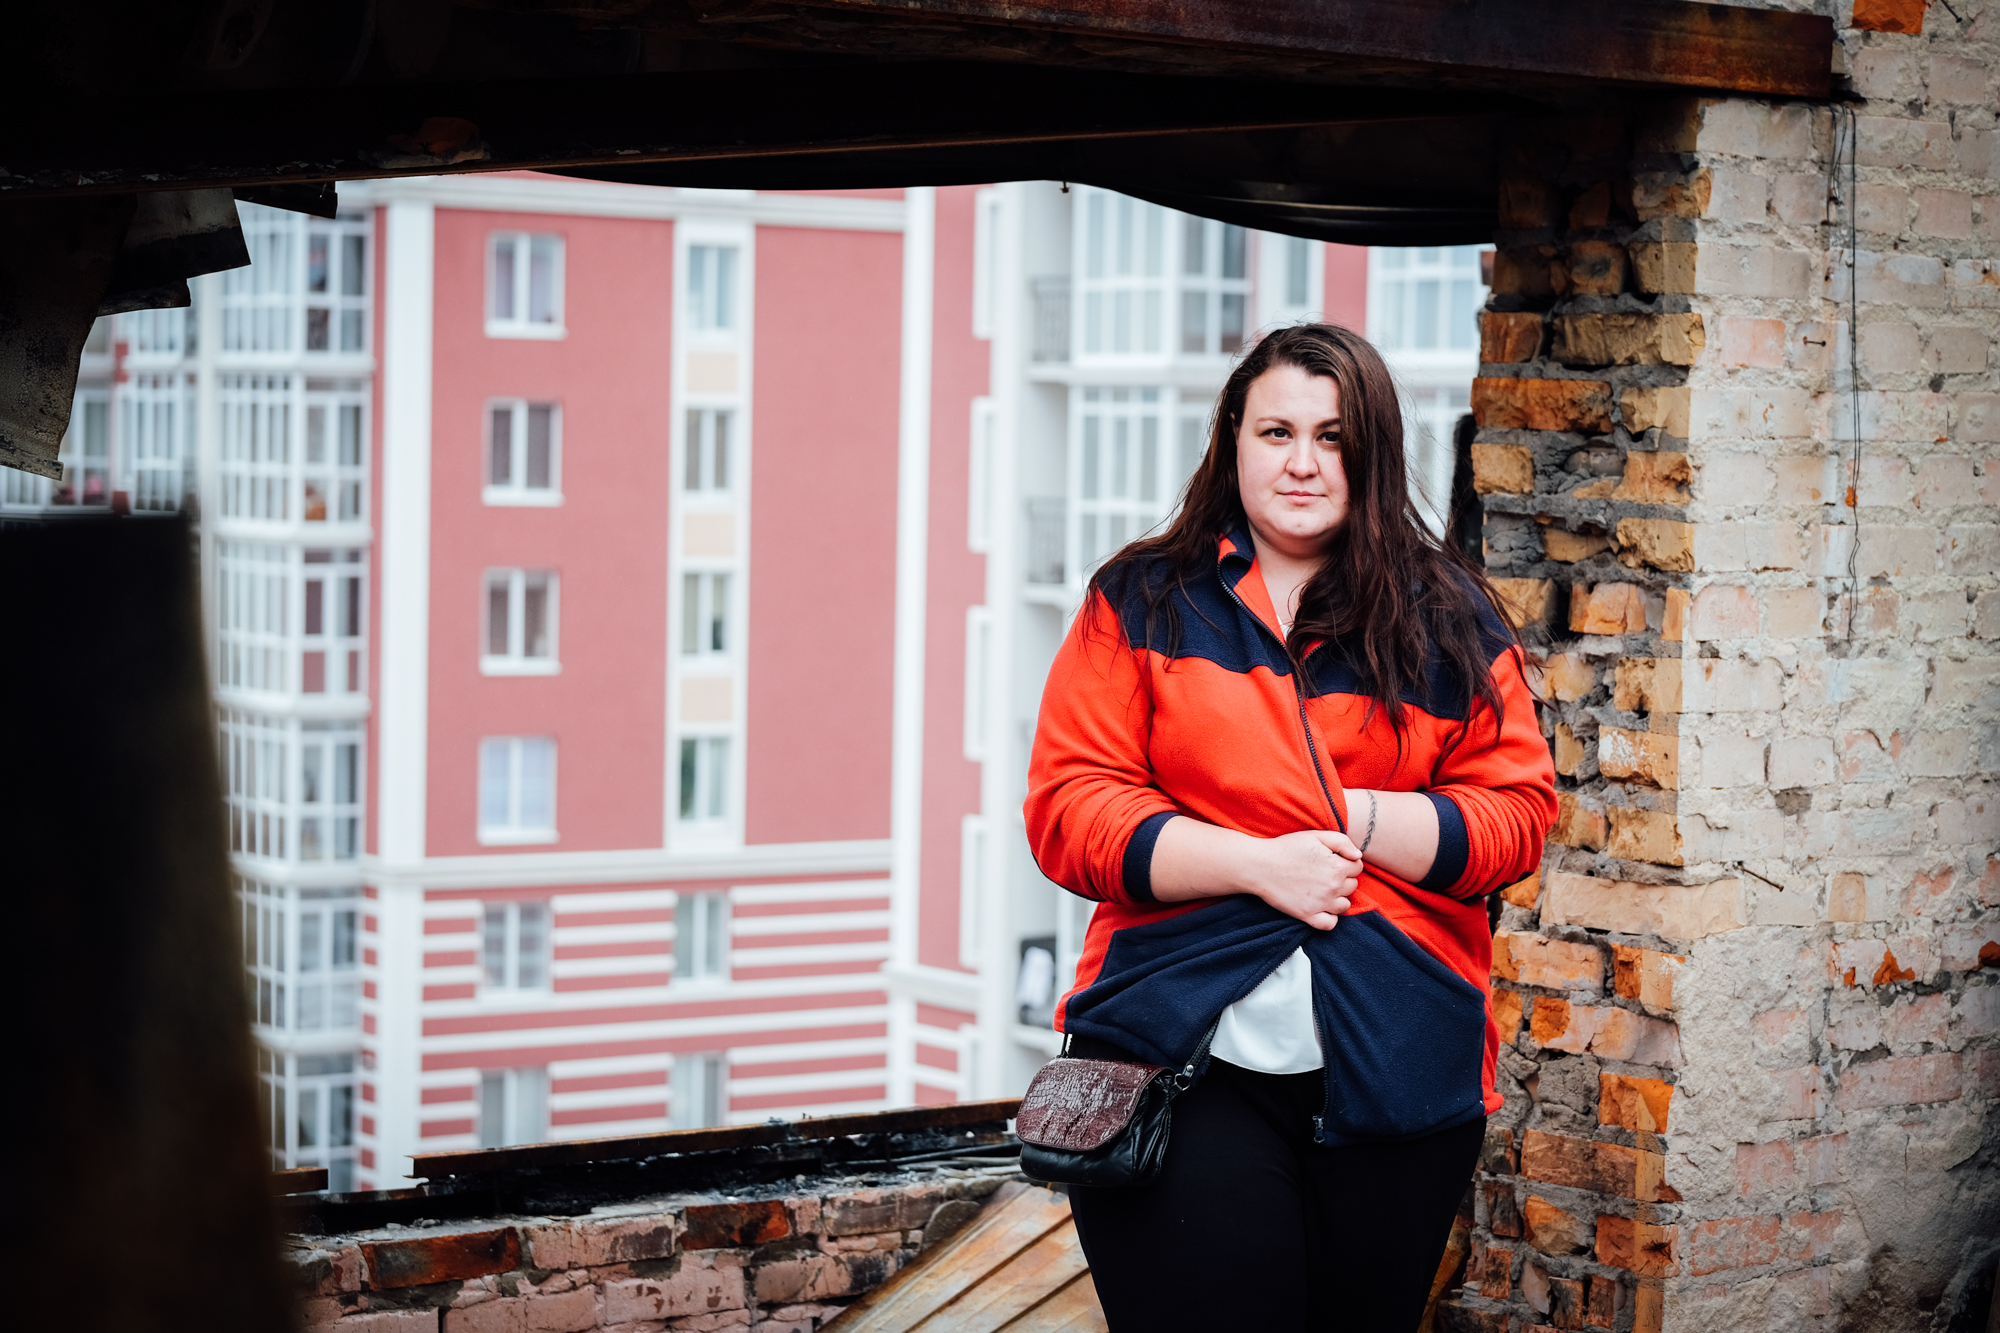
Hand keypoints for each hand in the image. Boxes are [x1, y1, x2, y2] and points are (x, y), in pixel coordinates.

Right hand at [1246, 830, 1362, 930]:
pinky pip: (1330, 924)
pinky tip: (1321, 907)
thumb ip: (1342, 842)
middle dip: (1343, 878)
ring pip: (1344, 905)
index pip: (1358, 868)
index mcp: (1337, 867)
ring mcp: (1321, 904)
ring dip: (1338, 897)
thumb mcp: (1316, 835)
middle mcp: (1333, 888)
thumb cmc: (1286, 848)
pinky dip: (1329, 917)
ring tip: (1323, 889)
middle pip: (1352, 886)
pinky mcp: (1307, 915)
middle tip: (1325, 872)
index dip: (1347, 862)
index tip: (1334, 860)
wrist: (1259, 865)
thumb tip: (1358, 855)